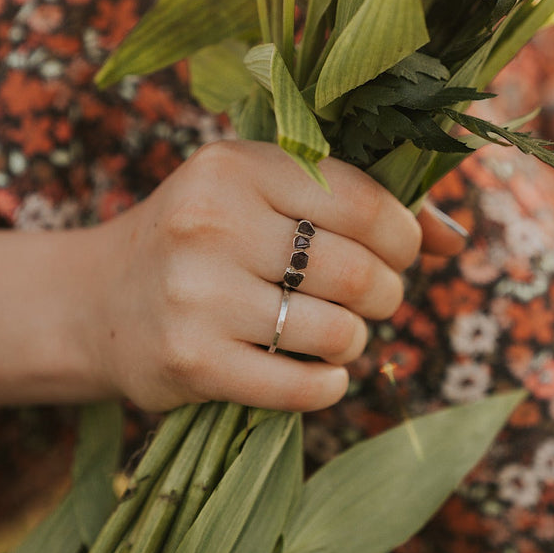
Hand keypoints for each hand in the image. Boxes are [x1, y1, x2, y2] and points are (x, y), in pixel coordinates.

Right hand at [93, 140, 465, 412]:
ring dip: (355, 341)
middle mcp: (211, 222)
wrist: (98, 300)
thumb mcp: (262, 197)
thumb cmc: (203, 241)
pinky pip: (300, 386)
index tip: (400, 252)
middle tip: (376, 299)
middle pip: (355, 269)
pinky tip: (323, 375)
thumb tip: (456, 238)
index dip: (402, 234)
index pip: (358, 200)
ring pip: (334, 330)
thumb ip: (357, 205)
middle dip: (386, 293)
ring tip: (339, 335)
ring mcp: (197, 294)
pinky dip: (329, 386)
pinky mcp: (191, 361)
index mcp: (236, 167)